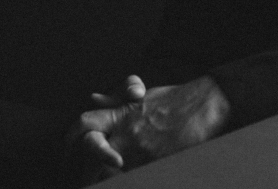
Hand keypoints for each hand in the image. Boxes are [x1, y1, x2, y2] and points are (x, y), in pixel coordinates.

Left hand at [70, 75, 231, 179]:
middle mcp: (127, 133)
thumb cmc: (178, 100)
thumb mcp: (143, 97)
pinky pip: (136, 177)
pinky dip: (132, 178)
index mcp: (121, 114)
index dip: (72, 140)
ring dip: (109, 176)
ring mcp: (141, 151)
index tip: (69, 154)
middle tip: (84, 179)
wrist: (207, 106)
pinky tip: (136, 176)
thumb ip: (116, 102)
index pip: (84, 125)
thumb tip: (93, 98)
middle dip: (87, 170)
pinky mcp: (156, 164)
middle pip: (92, 156)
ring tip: (102, 180)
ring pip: (112, 172)